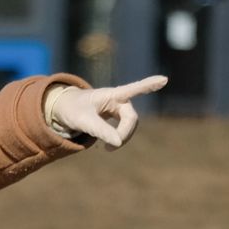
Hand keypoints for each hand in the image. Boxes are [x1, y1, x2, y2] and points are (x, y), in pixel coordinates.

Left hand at [45, 76, 167, 149]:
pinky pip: (123, 128)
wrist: (63, 109)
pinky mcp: (115, 116)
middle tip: (110, 148)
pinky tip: (108, 146)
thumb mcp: (82, 120)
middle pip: (131, 118)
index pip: (132, 89)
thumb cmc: (72, 110)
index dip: (148, 85)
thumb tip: (118, 143)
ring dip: (122, 138)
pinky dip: (118, 138)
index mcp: (110, 94)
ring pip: (129, 125)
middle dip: (124, 134)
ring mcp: (117, 108)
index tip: (164, 79)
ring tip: (107, 149)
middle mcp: (117, 99)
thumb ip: (100, 130)